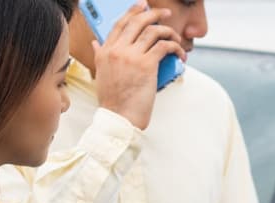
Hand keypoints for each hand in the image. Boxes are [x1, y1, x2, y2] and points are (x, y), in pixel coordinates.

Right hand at [93, 4, 186, 129]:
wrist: (119, 118)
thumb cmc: (113, 101)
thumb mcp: (101, 75)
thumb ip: (99, 55)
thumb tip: (95, 43)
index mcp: (105, 51)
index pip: (120, 24)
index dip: (133, 12)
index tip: (143, 6)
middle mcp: (117, 50)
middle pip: (137, 22)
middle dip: (153, 14)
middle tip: (164, 13)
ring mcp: (131, 56)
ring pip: (153, 32)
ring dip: (168, 32)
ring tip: (175, 38)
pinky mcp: (146, 65)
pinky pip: (164, 46)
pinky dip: (175, 47)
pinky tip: (180, 54)